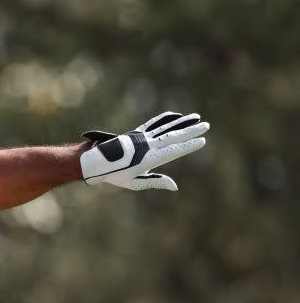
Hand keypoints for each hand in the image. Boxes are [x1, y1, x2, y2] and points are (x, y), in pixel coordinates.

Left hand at [79, 111, 209, 190]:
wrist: (96, 162)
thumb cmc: (116, 175)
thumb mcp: (135, 183)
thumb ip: (155, 182)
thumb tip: (174, 186)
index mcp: (149, 159)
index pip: (174, 150)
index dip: (188, 145)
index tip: (202, 140)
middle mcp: (147, 145)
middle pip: (173, 136)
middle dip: (191, 131)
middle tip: (206, 125)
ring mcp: (142, 137)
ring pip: (166, 127)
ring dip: (182, 122)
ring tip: (196, 117)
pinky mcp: (136, 133)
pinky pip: (154, 124)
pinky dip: (166, 119)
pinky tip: (175, 115)